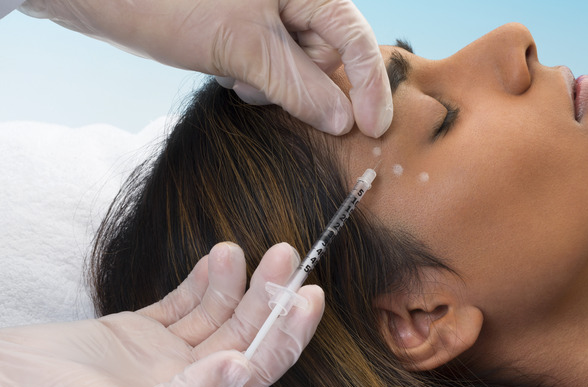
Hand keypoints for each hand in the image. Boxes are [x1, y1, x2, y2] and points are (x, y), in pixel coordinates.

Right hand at [0, 242, 323, 386]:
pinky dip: (202, 280)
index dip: (288, 335)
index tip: (309, 296)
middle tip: (287, 257)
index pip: (257, 370)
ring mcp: (161, 357)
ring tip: (241, 250)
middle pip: (244, 336)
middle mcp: (185, 384)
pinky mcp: (136, 333)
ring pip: (217, 314)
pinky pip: (182, 301)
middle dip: (270, 297)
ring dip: (236, 282)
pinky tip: (218, 258)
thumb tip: (241, 368)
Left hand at [19, 0, 392, 137]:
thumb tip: (344, 120)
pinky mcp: (246, 29)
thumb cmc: (170, 4)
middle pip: (328, 53)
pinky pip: (272, 65)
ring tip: (236, 77)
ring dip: (275, 86)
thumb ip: (300, 87)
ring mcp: (268, 13)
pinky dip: (256, 80)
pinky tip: (228, 73)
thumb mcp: (243, 50)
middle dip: (304, 84)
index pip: (354, 37)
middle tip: (263, 89)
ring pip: (299, 66)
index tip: (373, 129)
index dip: (368, 85)